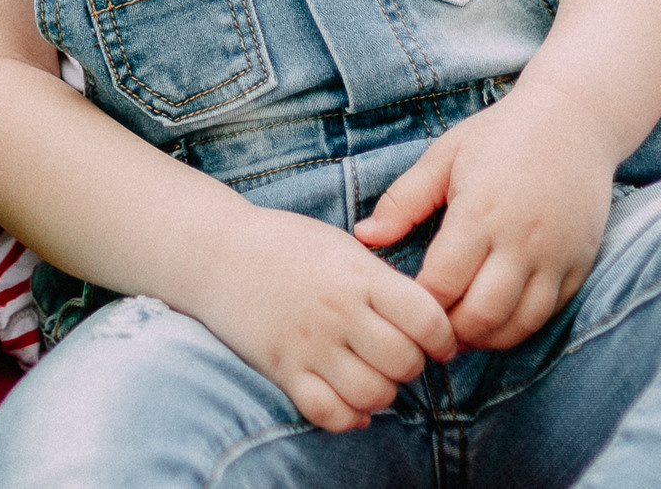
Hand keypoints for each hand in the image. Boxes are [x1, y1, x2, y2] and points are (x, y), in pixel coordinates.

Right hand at [182, 204, 456, 433]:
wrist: (216, 251)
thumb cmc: (286, 244)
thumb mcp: (343, 247)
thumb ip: (383, 280)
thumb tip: (425, 319)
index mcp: (358, 275)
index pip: (427, 319)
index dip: (444, 338)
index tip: (438, 341)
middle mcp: (338, 311)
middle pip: (404, 363)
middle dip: (411, 365)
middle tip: (399, 355)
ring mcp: (309, 344)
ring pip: (372, 394)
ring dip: (382, 392)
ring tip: (374, 376)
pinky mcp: (282, 369)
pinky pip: (329, 413)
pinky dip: (348, 417)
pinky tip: (351, 402)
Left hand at [352, 85, 614, 351]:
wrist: (573, 119)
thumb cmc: (500, 135)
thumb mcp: (444, 157)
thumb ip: (402, 201)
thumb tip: (363, 238)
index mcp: (479, 212)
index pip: (441, 285)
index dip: (417, 305)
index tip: (402, 305)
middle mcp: (520, 241)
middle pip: (480, 316)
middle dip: (448, 332)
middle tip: (428, 329)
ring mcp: (555, 256)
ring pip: (517, 325)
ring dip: (485, 338)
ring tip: (459, 330)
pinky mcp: (580, 264)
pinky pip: (549, 314)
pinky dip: (519, 326)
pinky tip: (496, 319)